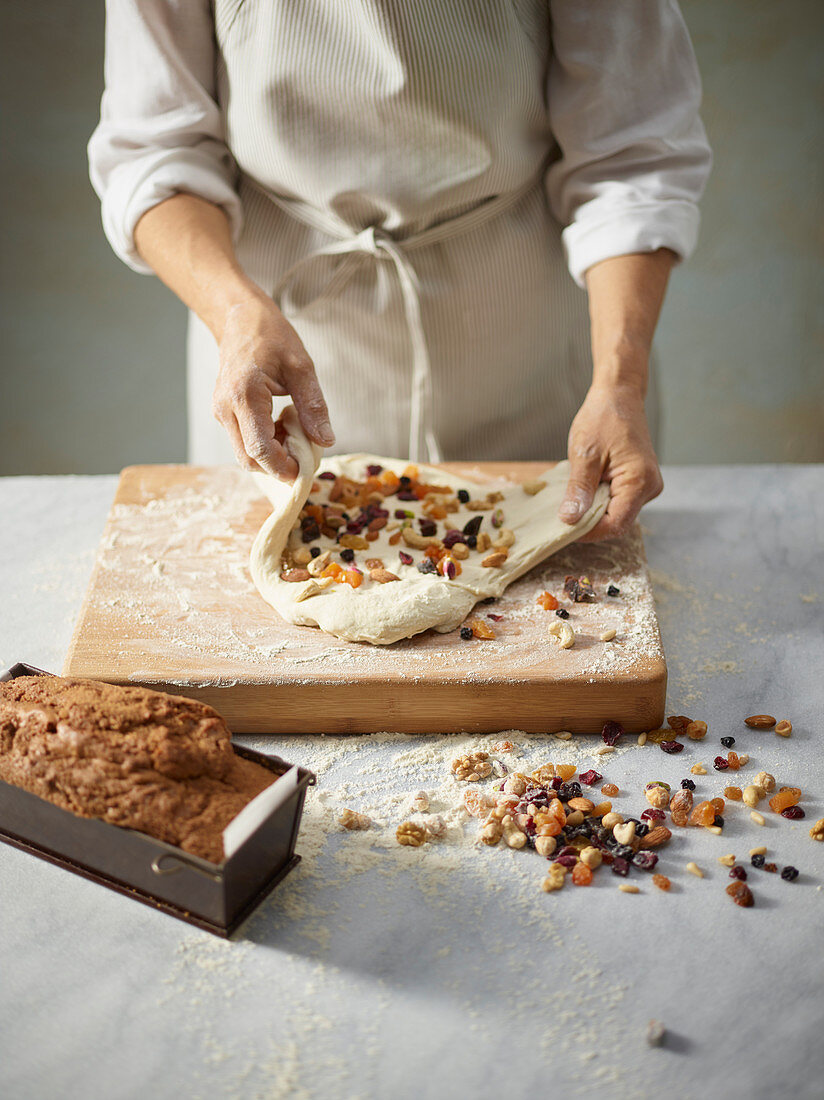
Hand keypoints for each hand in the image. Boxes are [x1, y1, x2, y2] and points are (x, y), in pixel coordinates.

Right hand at [211, 296, 334, 479]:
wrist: (240, 319)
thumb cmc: (271, 337)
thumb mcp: (302, 367)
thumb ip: (313, 406)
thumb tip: (326, 441)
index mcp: (244, 395)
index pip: (259, 448)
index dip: (281, 467)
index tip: (304, 471)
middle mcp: (226, 408)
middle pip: (248, 459)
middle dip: (277, 466)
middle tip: (304, 457)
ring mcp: (221, 412)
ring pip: (244, 453)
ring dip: (271, 456)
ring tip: (294, 435)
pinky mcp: (223, 413)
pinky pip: (243, 440)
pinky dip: (264, 444)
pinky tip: (282, 427)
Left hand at [558, 384, 662, 540]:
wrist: (618, 396)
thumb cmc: (603, 418)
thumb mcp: (585, 455)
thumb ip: (579, 490)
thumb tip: (570, 520)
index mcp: (639, 481)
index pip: (616, 524)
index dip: (589, 532)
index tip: (564, 529)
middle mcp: (649, 487)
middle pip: (617, 521)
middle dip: (589, 522)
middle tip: (561, 516)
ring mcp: (646, 485)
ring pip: (616, 513)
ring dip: (592, 511)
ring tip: (572, 499)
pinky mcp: (638, 482)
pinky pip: (617, 501)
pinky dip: (598, 500)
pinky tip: (583, 491)